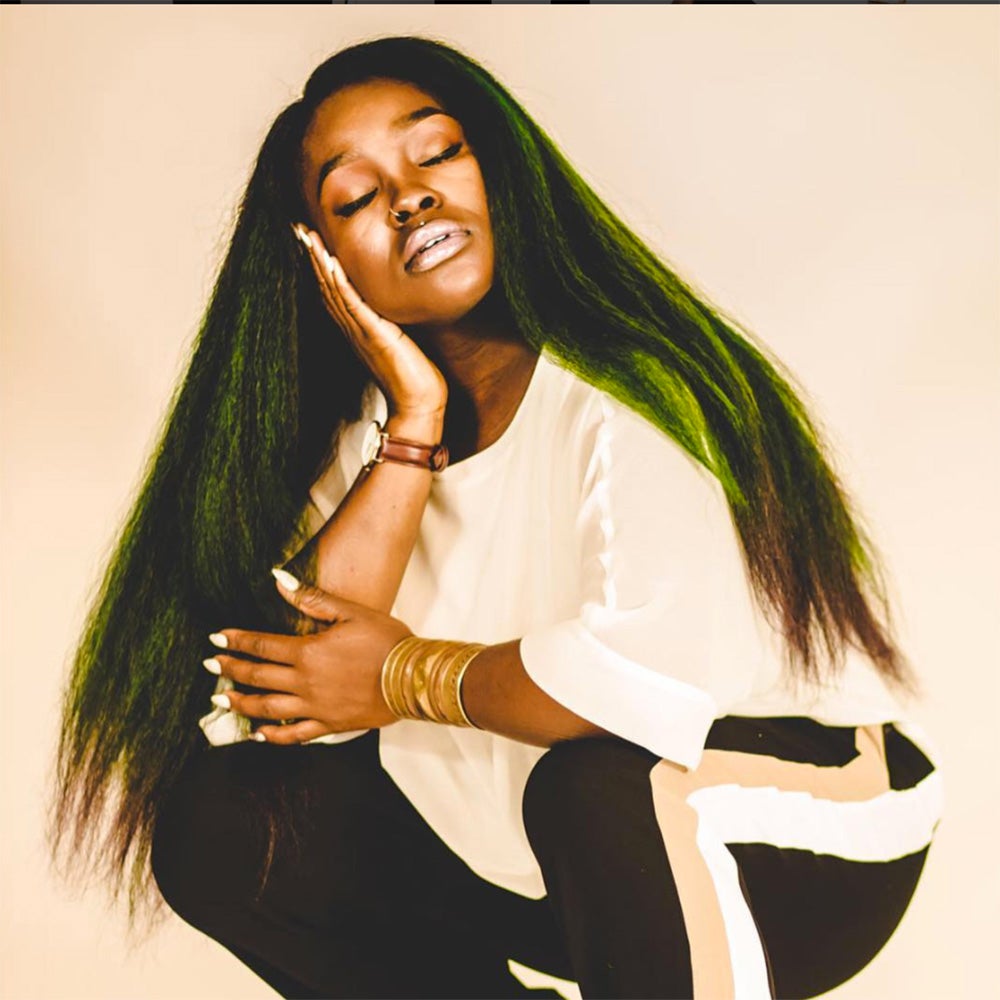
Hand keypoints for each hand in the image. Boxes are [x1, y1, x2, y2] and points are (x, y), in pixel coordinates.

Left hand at [205, 570, 412, 744]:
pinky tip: (258, 735)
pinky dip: (273, 737)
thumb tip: (278, 578)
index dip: (237, 641)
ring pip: (268, 709)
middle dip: (230, 670)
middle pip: (258, 677)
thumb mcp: (350, 611)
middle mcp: (305, 683)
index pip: (262, 645)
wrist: (414, 678)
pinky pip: (294, 735)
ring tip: (221, 701)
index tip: (216, 638)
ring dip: (242, 704)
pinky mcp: (330, 726)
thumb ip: (311, 598)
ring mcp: (316, 708)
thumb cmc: (387, 641)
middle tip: (209, 667)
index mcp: (309, 653)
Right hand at [292, 223, 447, 420]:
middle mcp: (354, 330)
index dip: (322, 266)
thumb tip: (400, 309)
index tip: (311, 240)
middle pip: (327, 287)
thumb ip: (394, 325)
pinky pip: (353, 305)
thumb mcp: (403, 343)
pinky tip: (332, 264)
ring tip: (308, 237)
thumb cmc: (416, 379)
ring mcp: (362, 333)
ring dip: (320, 263)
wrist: (419, 405)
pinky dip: (341, 284)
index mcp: (359, 330)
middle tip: (299, 229)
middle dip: (313, 257)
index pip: (335, 292)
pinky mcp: (375, 336)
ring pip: (334, 292)